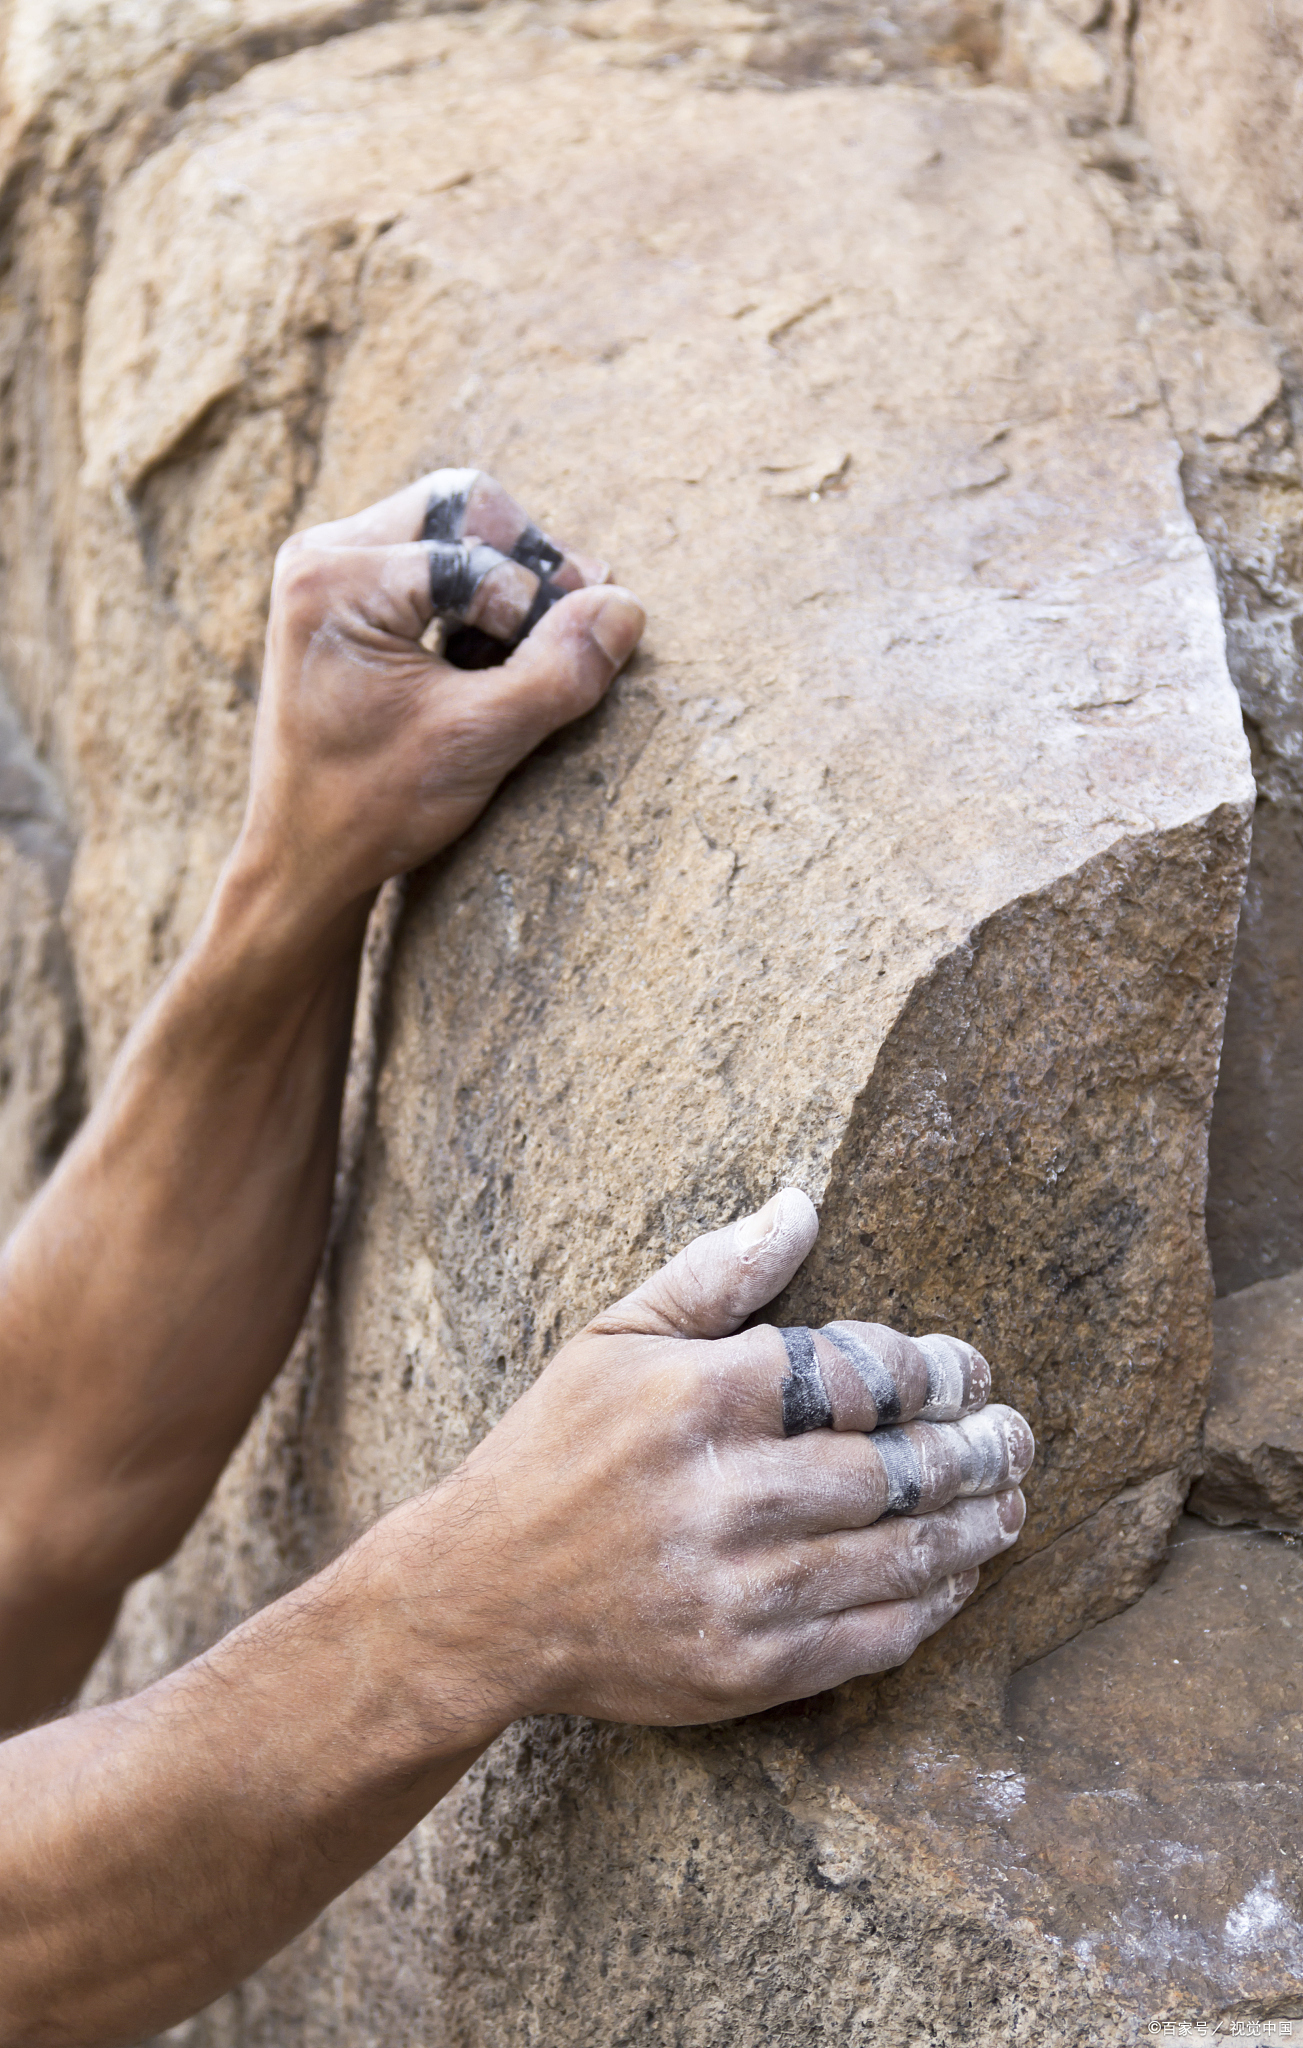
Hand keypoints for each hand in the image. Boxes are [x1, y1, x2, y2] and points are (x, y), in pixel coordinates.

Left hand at [231, 470, 643, 937]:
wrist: (305, 859)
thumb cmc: (373, 807)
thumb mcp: (479, 741)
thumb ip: (557, 671)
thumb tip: (626, 608)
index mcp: (339, 577)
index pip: (481, 553)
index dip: (536, 610)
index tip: (557, 672)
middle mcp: (324, 554)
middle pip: (464, 506)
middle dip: (526, 565)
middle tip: (562, 631)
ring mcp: (330, 572)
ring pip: (452, 530)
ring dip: (503, 584)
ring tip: (518, 656)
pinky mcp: (345, 598)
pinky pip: (431, 562)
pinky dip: (473, 600)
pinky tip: (484, 661)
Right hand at [390, 1189, 1033, 1732]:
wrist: (477, 1600)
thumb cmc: (553, 1451)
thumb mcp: (615, 1338)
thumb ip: (716, 1274)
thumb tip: (802, 1205)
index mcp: (699, 1397)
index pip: (857, 1374)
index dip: (929, 1370)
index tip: (965, 1370)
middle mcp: (725, 1493)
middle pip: (894, 1468)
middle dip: (973, 1449)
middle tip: (1016, 1436)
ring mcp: (738, 1590)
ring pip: (898, 1555)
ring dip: (972, 1528)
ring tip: (1010, 1503)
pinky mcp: (745, 1670)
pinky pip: (871, 1638)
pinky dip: (929, 1606)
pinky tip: (956, 1578)